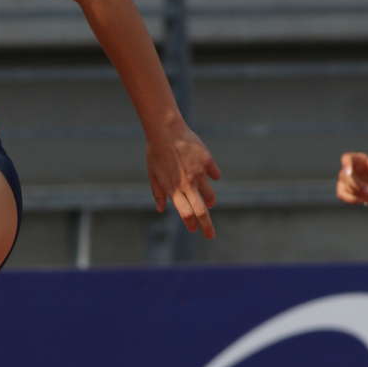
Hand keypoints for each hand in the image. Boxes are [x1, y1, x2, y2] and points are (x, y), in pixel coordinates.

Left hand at [146, 122, 220, 238]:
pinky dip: (213, 177)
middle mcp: (188, 184)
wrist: (166, 130)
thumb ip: (158, 193)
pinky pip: (214, 173)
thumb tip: (161, 209)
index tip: (193, 230)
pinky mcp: (207, 160)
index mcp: (174, 189)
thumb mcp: (153, 175)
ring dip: (209, 201)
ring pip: (210, 195)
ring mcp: (199, 173)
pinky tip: (211, 178)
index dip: (190, 224)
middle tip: (210, 236)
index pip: (185, 214)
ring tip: (209, 203)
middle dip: (207, 226)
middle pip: (201, 211)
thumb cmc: (156, 153)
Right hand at [337, 151, 367, 207]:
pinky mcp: (342, 191)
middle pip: (346, 176)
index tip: (349, 173)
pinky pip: (345, 196)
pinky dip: (358, 199)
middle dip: (360, 187)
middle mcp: (348, 169)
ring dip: (364, 195)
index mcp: (358, 159)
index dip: (346, 164)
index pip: (347, 158)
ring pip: (348, 188)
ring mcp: (344, 180)